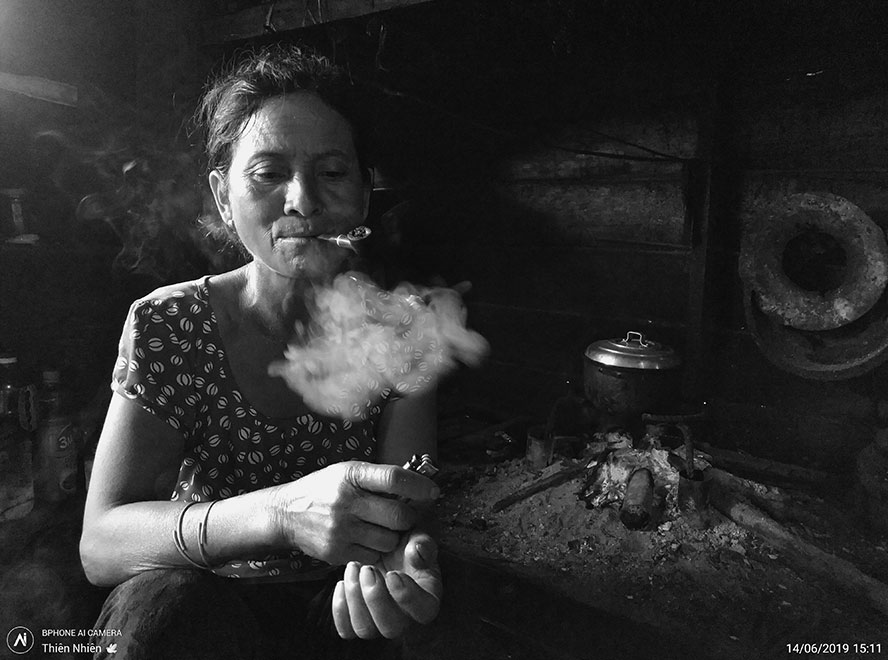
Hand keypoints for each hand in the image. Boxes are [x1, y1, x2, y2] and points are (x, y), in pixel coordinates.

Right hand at [271, 461, 438, 565]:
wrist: (285, 514)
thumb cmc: (323, 489)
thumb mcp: (346, 471)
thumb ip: (377, 477)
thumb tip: (417, 483)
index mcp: (350, 475)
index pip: (394, 478)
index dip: (419, 485)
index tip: (433, 492)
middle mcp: (346, 502)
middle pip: (398, 515)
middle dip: (408, 517)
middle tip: (404, 515)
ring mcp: (341, 530)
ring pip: (389, 540)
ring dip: (394, 536)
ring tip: (384, 528)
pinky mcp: (337, 553)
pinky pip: (374, 555)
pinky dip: (377, 549)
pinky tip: (369, 539)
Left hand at [332, 530, 441, 638]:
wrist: (384, 550)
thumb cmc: (405, 547)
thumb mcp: (418, 538)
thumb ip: (422, 544)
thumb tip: (417, 550)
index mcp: (427, 600)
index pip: (423, 611)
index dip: (407, 596)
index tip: (392, 574)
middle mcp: (405, 620)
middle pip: (391, 628)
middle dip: (375, 598)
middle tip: (367, 569)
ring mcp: (379, 625)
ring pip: (365, 629)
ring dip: (354, 599)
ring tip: (353, 567)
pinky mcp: (358, 623)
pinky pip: (346, 630)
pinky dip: (340, 608)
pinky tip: (342, 582)